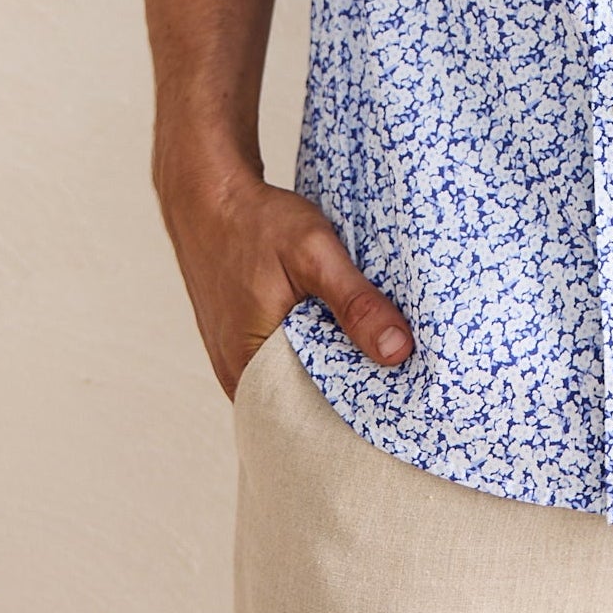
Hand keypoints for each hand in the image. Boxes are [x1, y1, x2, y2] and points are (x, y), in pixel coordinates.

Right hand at [159, 162, 414, 398]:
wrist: (206, 195)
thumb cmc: (254, 223)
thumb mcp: (313, 255)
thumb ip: (355, 303)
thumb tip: (399, 352)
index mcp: (251, 367)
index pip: (315, 417)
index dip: (361, 412)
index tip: (405, 401)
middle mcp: (238, 375)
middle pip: (307, 403)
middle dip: (350, 394)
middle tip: (402, 381)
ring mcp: (235, 360)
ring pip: (296, 381)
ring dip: (331, 369)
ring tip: (376, 357)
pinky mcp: (240, 342)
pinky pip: (284, 362)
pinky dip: (312, 351)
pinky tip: (339, 335)